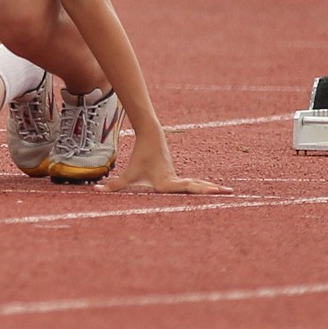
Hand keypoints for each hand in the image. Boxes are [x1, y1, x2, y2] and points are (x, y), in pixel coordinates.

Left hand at [95, 135, 232, 193]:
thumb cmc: (139, 156)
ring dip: (211, 189)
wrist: (151, 134)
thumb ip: (114, 185)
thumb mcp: (127, 173)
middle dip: (212, 192)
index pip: (186, 189)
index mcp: (167, 182)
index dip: (200, 191)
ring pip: (197, 185)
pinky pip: (193, 183)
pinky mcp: (177, 175)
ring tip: (229, 193)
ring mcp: (178, 177)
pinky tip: (213, 191)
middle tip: (230, 193)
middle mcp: (175, 180)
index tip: (213, 191)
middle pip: (197, 187)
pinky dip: (204, 187)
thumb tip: (97, 191)